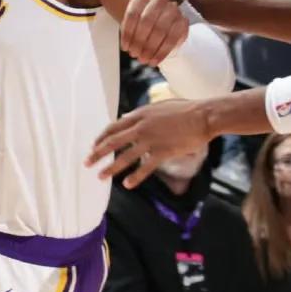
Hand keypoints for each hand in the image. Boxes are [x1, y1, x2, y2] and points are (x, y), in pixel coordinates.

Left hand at [86, 99, 211, 188]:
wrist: (203, 116)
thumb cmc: (184, 109)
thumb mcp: (158, 106)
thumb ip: (142, 114)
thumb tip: (128, 116)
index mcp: (139, 115)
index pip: (113, 127)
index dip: (101, 138)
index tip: (93, 146)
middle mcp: (141, 128)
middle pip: (113, 142)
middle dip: (98, 153)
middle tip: (87, 163)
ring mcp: (151, 140)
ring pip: (125, 157)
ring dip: (111, 168)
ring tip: (101, 176)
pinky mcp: (162, 152)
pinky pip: (145, 167)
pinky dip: (135, 177)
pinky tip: (127, 184)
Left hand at [121, 0, 187, 64]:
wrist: (161, 22)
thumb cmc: (142, 23)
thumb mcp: (132, 22)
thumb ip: (129, 31)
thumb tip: (128, 48)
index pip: (133, 13)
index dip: (127, 33)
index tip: (125, 48)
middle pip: (147, 21)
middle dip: (139, 41)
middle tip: (135, 55)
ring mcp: (173, 8)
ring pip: (160, 29)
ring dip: (150, 48)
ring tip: (143, 60)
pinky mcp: (183, 21)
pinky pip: (173, 38)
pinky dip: (162, 52)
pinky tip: (155, 60)